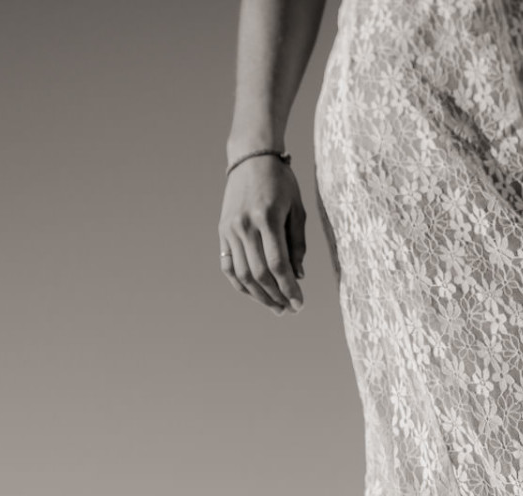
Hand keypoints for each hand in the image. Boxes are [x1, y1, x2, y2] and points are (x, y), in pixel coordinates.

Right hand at [219, 154, 306, 313]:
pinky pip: (229, 266)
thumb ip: (297, 243)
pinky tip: (255, 293)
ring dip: (259, 295)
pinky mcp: (222, 231)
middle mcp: (245, 225)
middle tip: (290, 309)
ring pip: (242, 274)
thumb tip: (298, 276)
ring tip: (275, 307)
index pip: (277, 264)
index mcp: (267, 218)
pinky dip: (240, 284)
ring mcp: (230, 229)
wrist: (250, 158)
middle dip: (276, 296)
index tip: (300, 304)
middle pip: (259, 273)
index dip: (289, 288)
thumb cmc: (281, 182)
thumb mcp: (297, 208)